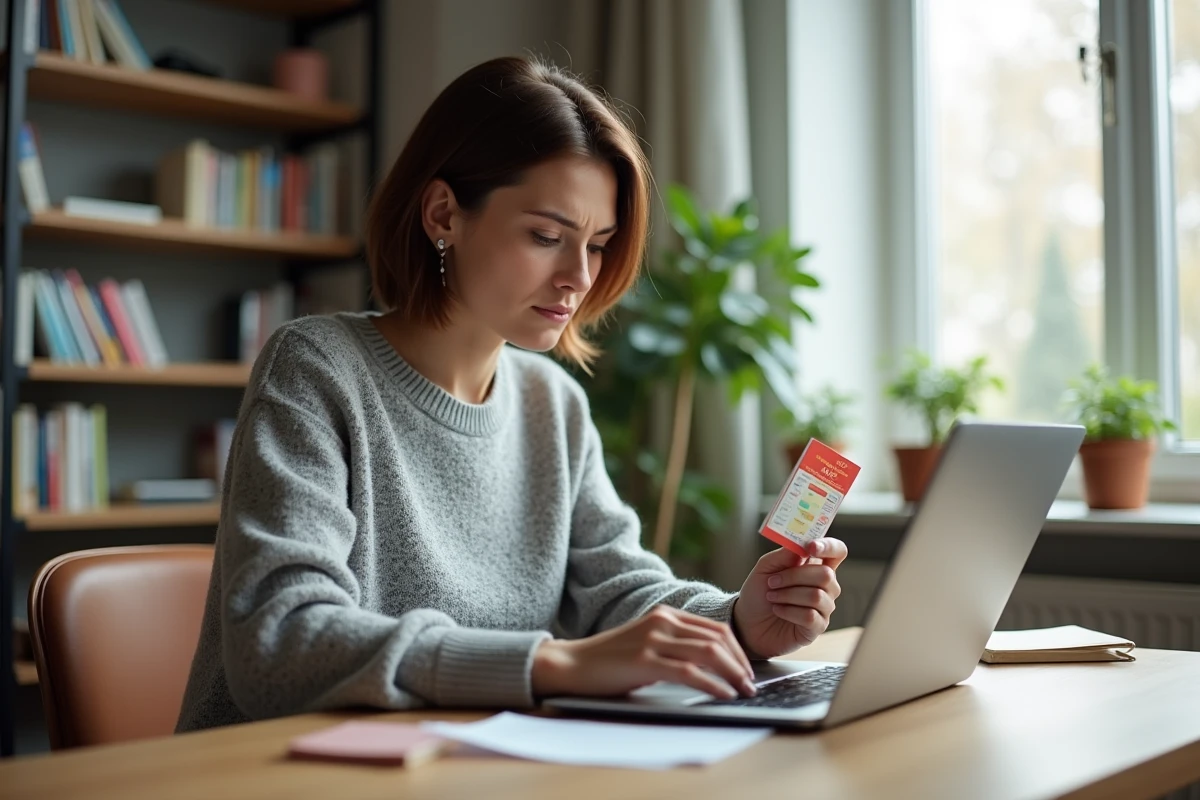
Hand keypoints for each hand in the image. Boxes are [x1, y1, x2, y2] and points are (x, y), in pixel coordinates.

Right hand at [531, 606, 756, 699]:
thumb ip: (675, 645)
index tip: (748, 671)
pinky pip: (689, 672)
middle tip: (751, 685)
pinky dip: (712, 684)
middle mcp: (662, 621)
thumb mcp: (648, 644)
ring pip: (708, 652)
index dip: (739, 651)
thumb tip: (712, 664)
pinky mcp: (644, 660)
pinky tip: (723, 695)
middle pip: (718, 638)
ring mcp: (653, 639)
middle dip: (741, 663)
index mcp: (666, 615)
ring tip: (743, 691)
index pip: (716, 628)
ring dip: (733, 674)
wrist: (573, 664)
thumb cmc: (611, 660)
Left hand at [732, 538, 846, 658]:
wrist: (747, 622)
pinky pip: (810, 616)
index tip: (811, 547)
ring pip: (816, 596)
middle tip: (772, 582)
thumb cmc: (759, 592)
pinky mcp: (818, 626)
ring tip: (772, 597)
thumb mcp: (765, 567)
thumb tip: (803, 546)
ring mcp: (824, 607)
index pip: (837, 551)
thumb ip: (785, 554)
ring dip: (787, 595)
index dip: (829, 546)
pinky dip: (788, 611)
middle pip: (826, 574)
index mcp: (815, 566)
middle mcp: (825, 586)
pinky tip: (778, 610)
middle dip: (794, 576)